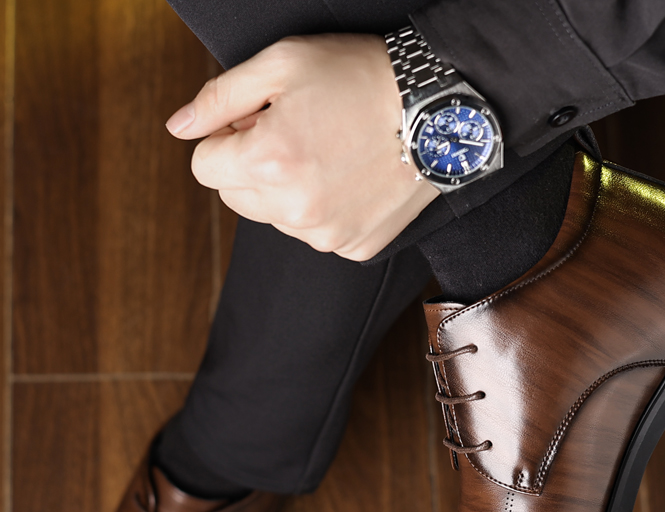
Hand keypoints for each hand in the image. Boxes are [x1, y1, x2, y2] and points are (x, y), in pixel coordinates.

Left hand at [166, 34, 438, 260]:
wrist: (437, 111)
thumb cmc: (362, 78)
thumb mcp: (282, 63)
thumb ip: (219, 97)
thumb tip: (179, 127)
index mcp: (267, 162)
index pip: (204, 167)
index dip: (226, 137)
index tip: (258, 120)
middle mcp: (294, 210)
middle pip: (236, 198)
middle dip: (252, 167)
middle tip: (296, 133)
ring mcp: (326, 234)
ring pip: (276, 218)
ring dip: (288, 190)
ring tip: (330, 153)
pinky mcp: (354, 247)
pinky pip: (316, 233)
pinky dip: (324, 209)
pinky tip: (350, 180)